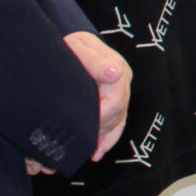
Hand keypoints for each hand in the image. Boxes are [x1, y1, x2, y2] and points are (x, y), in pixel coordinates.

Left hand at [61, 31, 130, 162]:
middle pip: (116, 116)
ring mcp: (119, 94)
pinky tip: (96, 153)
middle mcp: (122, 85)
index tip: (81, 129)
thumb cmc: (74, 43)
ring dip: (103, 141)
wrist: (72, 40)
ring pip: (116, 124)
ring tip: (89, 154)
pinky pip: (115, 125)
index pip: (114, 102)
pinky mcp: (113, 102)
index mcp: (117, 70)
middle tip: (79, 146)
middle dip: (98, 132)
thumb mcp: (80, 47)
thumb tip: (114, 73)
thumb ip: (95, 61)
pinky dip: (106, 140)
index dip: (99, 118)